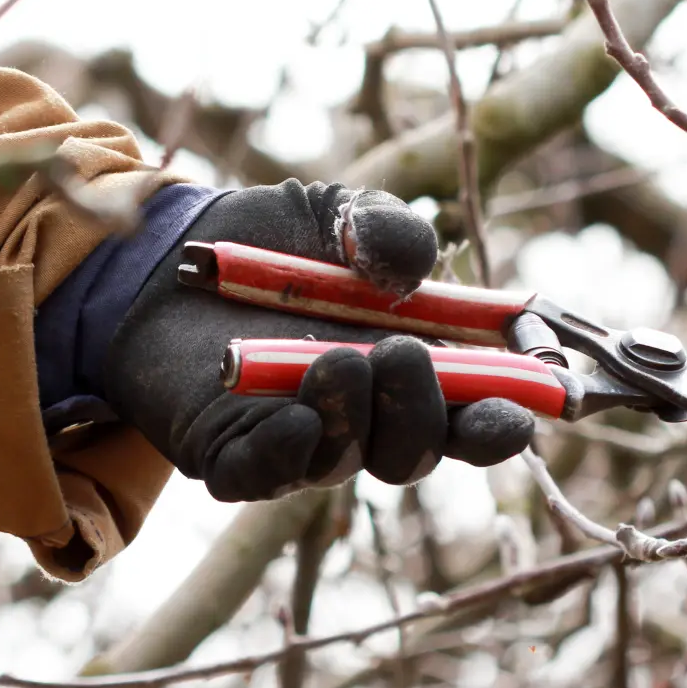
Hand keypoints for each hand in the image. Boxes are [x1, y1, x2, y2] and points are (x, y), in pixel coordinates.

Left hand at [104, 180, 535, 500]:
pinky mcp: (235, 457)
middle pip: (419, 451)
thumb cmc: (271, 239)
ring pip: (351, 460)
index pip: (476, 416)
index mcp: (415, 369)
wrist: (166, 254)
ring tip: (336, 362)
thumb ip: (390, 229)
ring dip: (357, 417)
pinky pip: (271, 475)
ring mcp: (303, 442)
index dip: (506, 420)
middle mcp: (367, 417)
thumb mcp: (341, 212)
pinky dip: (292, 451)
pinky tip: (296, 415)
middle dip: (425, 414)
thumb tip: (409, 272)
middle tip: (400, 354)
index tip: (520, 406)